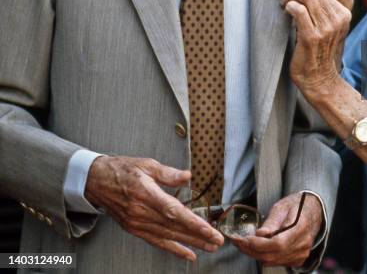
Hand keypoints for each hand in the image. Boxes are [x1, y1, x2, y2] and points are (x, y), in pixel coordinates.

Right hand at [85, 155, 223, 261]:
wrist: (97, 181)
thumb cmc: (123, 169)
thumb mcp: (147, 164)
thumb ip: (168, 173)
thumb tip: (188, 176)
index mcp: (146, 194)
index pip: (173, 211)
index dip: (192, 222)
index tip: (209, 229)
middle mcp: (141, 212)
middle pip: (174, 227)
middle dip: (198, 236)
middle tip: (217, 240)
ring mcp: (137, 223)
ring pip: (168, 236)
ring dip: (190, 243)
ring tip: (209, 247)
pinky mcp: (134, 229)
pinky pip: (156, 241)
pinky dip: (173, 249)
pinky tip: (188, 254)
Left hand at [232, 192, 322, 267]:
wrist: (312, 211)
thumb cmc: (296, 205)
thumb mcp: (282, 207)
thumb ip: (271, 222)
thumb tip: (259, 234)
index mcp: (300, 227)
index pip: (278, 243)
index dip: (259, 244)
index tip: (245, 239)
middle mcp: (303, 244)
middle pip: (273, 255)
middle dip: (252, 250)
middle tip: (238, 242)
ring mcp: (302, 254)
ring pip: (273, 261)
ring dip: (256, 255)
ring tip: (244, 245)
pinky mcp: (299, 259)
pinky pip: (278, 262)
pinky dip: (265, 257)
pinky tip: (257, 249)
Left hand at [276, 0, 350, 93]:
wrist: (318, 79)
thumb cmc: (317, 51)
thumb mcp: (325, 26)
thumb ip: (319, 8)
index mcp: (343, 14)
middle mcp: (338, 19)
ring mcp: (326, 28)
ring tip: (283, 2)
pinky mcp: (312, 37)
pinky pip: (299, 11)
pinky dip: (289, 6)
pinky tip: (285, 10)